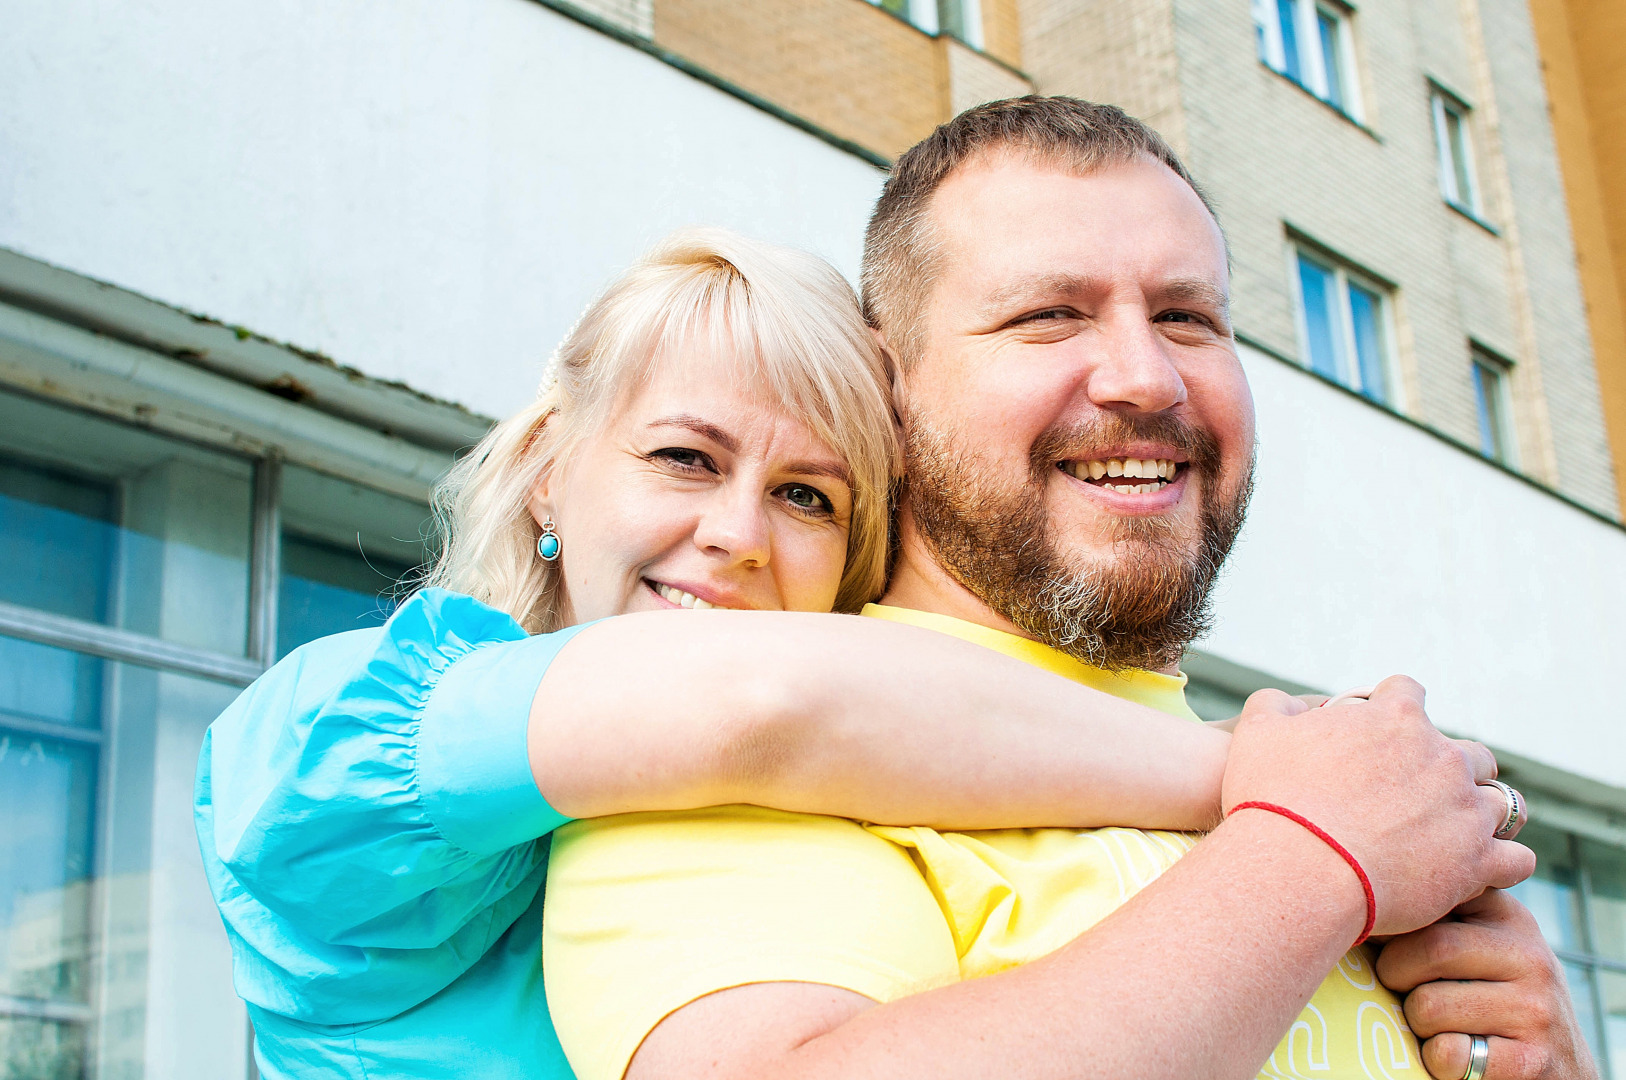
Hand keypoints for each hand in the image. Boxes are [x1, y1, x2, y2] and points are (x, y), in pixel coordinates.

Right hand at [1222, 675, 1535, 935]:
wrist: (1296, 869)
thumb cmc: (1272, 800)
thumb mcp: (1258, 733)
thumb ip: (1277, 706)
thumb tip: (1287, 705)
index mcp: (1394, 718)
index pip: (1407, 691)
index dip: (1394, 709)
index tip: (1380, 735)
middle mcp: (1442, 756)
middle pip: (1472, 752)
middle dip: (1453, 768)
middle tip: (1420, 796)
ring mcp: (1466, 810)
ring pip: (1502, 804)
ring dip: (1481, 816)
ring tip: (1454, 838)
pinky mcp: (1478, 863)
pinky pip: (1517, 860)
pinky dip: (1503, 865)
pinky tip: (1477, 873)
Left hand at [1376, 889, 1599, 1078]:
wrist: (1562, 1067)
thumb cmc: (1492, 996)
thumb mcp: (1479, 944)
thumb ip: (1438, 916)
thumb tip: (1359, 901)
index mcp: (1509, 917)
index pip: (1434, 898)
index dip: (1394, 922)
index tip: (1379, 933)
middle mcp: (1531, 957)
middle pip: (1429, 949)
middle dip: (1393, 973)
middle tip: (1397, 987)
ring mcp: (1536, 1009)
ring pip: (1428, 1006)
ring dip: (1414, 1022)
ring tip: (1433, 1024)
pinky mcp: (1532, 1061)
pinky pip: (1448, 1054)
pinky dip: (1435, 1060)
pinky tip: (1454, 1054)